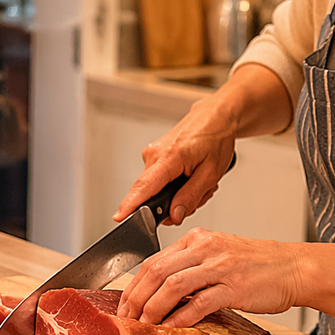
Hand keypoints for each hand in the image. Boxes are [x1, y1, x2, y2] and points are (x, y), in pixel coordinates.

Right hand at [113, 97, 237, 224]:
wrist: (214, 117)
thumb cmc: (215, 138)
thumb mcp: (211, 173)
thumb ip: (191, 196)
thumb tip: (174, 215)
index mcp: (170, 156)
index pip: (145, 186)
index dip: (130, 204)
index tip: (119, 216)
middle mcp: (154, 154)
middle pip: (152, 193)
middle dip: (174, 203)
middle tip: (199, 194)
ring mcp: (152, 154)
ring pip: (158, 189)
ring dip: (178, 193)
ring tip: (197, 180)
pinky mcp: (154, 156)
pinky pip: (159, 181)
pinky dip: (175, 184)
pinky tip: (189, 175)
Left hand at [116, 229, 303, 327]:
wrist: (293, 268)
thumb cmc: (256, 264)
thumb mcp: (217, 254)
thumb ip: (189, 265)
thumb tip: (159, 288)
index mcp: (197, 239)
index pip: (154, 259)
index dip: (134, 284)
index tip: (125, 302)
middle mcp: (205, 248)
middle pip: (157, 271)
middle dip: (137, 297)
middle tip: (127, 316)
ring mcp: (220, 266)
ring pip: (173, 285)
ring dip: (154, 308)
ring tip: (144, 324)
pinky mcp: (234, 287)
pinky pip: (200, 302)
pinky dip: (182, 316)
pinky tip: (171, 327)